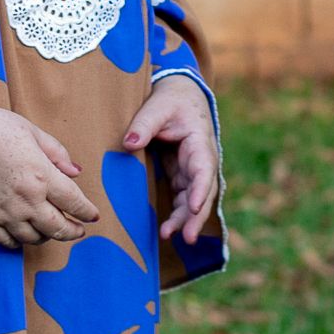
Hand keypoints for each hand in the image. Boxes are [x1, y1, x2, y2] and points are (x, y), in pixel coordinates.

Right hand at [0, 98, 99, 247]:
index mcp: (42, 176)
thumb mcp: (31, 131)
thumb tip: (75, 171)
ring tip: (50, 230)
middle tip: (78, 231)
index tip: (92, 216)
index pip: (74, 203)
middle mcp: (27, 200)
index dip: (86, 212)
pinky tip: (22, 235)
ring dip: (46, 237)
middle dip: (72, 232)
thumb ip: (56, 153)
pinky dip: (18, 242)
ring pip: (33, 238)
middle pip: (57, 228)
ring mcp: (5, 213)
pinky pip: (6, 242)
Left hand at [124, 76, 219, 244]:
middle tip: (187, 237)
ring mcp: (192, 170)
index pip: (204, 170)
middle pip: (203, 192)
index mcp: (200, 143)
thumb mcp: (158, 106)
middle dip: (196, 216)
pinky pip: (182, 199)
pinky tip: (166, 230)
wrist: (181, 96)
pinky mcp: (182, 176)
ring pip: (193, 200)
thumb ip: (144, 124)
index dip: (200, 190)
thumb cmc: (172, 100)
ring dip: (184, 220)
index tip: (194, 207)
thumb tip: (129, 143)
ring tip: (168, 236)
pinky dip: (177, 214)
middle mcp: (201, 161)